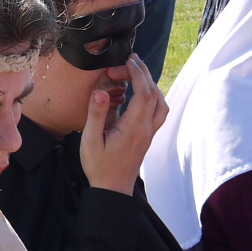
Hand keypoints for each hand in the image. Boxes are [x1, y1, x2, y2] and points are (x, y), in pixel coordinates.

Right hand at [78, 57, 168, 195]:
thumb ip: (96, 115)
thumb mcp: (90, 141)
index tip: (127, 61)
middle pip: (154, 94)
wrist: (112, 189)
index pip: (144, 94)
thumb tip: (102, 91)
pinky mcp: (147, 136)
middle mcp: (146, 129)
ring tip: (136, 73)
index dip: (138, 74)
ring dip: (151, 85)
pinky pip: (158, 111)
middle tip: (129, 60)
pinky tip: (139, 93)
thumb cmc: (99, 166)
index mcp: (133, 128)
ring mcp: (149, 133)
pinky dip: (153, 96)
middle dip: (144, 74)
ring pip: (161, 103)